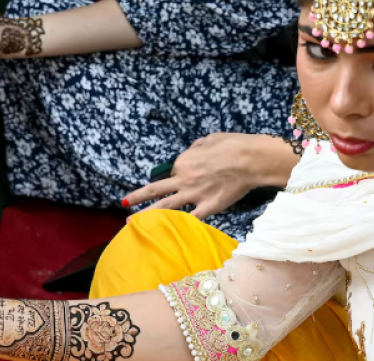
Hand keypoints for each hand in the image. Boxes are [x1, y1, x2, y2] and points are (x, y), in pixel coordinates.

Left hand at [124, 134, 298, 219]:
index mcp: (183, 162)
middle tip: (124, 204)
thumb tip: (193, 152)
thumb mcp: (209, 139)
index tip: (188, 177)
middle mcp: (184, 179)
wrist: (249, 159)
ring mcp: (194, 195)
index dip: (179, 175)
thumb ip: (197, 148)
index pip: (174, 172)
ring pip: (166, 207)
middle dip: (138, 197)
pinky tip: (169, 234)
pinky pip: (191, 219)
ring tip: (132, 222)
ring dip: (148, 215)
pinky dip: (180, 226)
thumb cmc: (232, 145)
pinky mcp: (208, 207)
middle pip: (156, 190)